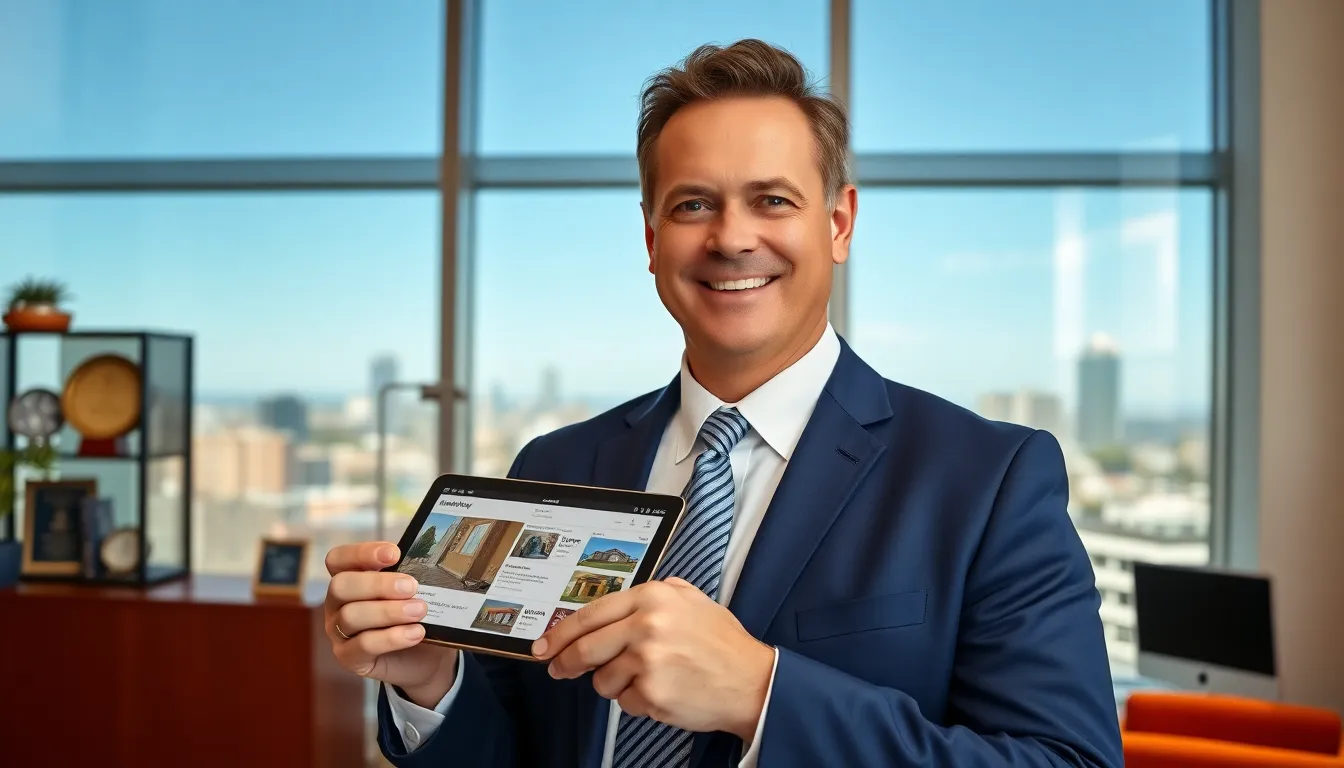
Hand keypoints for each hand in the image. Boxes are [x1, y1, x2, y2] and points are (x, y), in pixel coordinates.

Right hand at [324, 541, 458, 707]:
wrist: (426, 657)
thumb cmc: (415, 616)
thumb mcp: (413, 593)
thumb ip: (408, 576)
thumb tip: (424, 562)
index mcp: (349, 579)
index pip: (338, 559)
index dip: (361, 553)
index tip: (394, 554)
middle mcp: (337, 604)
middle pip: (341, 586)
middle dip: (378, 584)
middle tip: (411, 587)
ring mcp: (338, 632)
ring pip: (351, 616)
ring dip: (389, 611)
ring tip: (419, 610)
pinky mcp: (349, 658)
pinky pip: (364, 645)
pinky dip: (392, 637)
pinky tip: (416, 633)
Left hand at [534, 578, 774, 741]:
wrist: (752, 681)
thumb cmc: (722, 643)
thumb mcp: (693, 600)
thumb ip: (659, 592)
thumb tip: (617, 603)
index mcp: (653, 597)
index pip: (591, 614)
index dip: (560, 632)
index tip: (544, 644)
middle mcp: (647, 625)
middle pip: (585, 648)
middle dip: (566, 663)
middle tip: (558, 670)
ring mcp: (648, 661)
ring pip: (603, 680)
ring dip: (616, 684)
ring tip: (648, 678)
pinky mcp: (652, 693)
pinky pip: (625, 702)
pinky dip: (638, 702)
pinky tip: (663, 692)